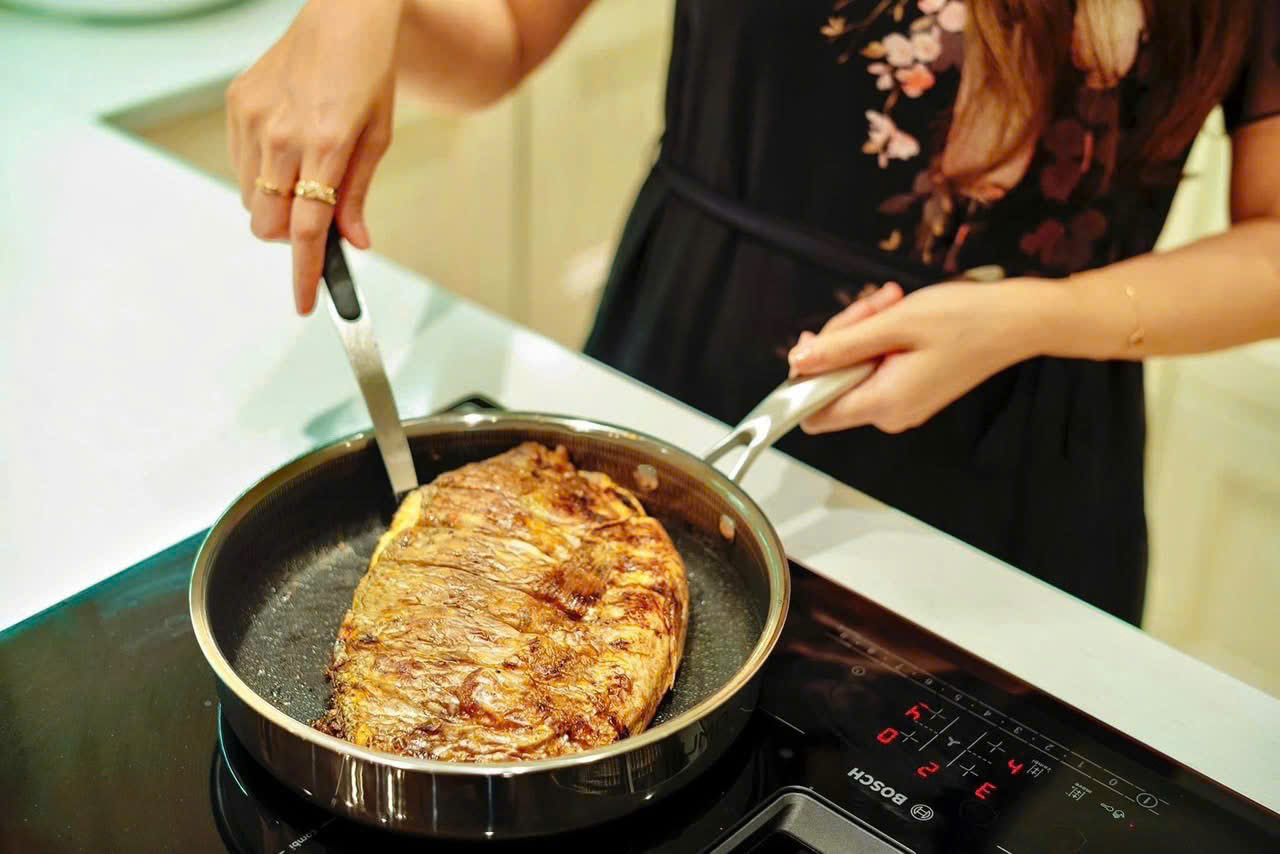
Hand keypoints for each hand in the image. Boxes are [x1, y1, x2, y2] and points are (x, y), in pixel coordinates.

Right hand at [227, 0, 401, 313]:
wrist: (343, 17)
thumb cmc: (368, 74)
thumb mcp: (377, 137)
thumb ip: (358, 195)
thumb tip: (354, 242)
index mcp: (325, 144)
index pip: (306, 229)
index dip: (306, 273)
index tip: (305, 304)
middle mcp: (281, 133)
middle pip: (267, 223)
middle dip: (287, 237)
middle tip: (313, 220)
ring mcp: (253, 118)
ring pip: (250, 199)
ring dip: (275, 203)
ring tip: (305, 169)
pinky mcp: (236, 104)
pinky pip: (240, 165)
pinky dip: (261, 173)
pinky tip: (287, 147)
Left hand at [787, 280, 1041, 433]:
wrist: (1020, 320)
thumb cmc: (964, 318)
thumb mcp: (895, 323)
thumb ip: (841, 345)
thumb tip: (798, 360)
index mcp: (883, 404)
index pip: (815, 414)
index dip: (806, 379)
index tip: (818, 342)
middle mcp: (890, 413)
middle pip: (835, 383)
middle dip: (842, 338)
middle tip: (872, 304)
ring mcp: (904, 403)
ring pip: (856, 369)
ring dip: (864, 330)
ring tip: (892, 300)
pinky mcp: (914, 389)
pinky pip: (878, 366)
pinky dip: (881, 337)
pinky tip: (898, 311)